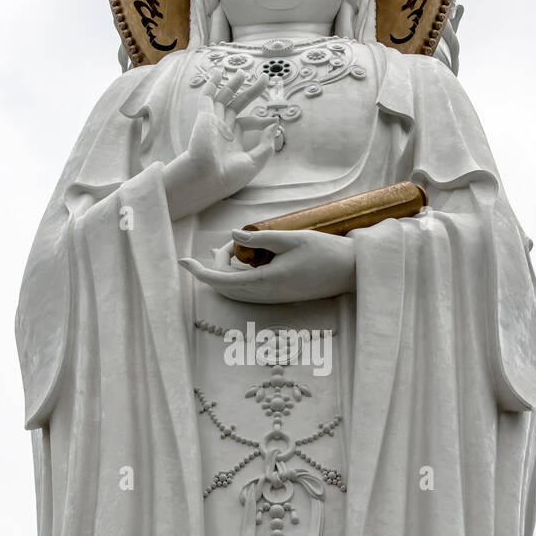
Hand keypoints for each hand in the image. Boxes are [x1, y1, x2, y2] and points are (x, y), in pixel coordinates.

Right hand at [162, 68, 278, 219]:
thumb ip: (266, 144)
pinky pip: (207, 97)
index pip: (248, 122)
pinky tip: (217, 73)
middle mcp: (223, 129)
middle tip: (265, 79)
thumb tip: (275, 126)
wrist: (207, 178)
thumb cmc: (228, 176)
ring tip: (243, 71)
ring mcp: (213, 121)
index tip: (275, 118)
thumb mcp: (254, 161)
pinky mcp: (204, 116)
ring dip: (233, 83)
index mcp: (233, 140)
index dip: (262, 119)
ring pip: (224, 97)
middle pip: (238, 104)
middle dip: (252, 91)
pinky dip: (211, 84)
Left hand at [179, 228, 355, 303]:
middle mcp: (266, 296)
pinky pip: (249, 290)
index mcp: (266, 282)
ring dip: (230, 269)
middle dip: (218, 264)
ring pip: (236, 289)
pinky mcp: (279, 297)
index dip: (199, 272)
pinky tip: (248, 258)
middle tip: (230, 242)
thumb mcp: (291, 238)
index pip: (221, 280)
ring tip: (239, 246)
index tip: (182, 262)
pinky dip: (241, 275)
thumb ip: (260, 239)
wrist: (352, 272)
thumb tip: (233, 236)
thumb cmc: (326, 252)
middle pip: (225, 285)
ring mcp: (273, 299)